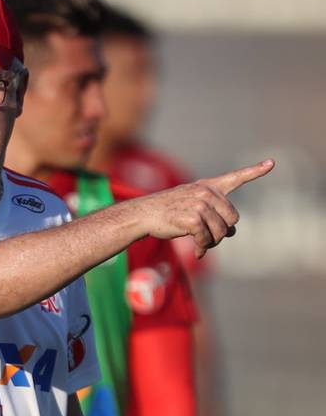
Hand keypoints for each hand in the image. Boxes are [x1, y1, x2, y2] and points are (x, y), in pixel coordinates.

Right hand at [132, 160, 273, 256]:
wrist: (143, 214)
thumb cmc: (167, 211)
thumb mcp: (191, 205)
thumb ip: (214, 214)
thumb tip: (232, 232)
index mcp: (207, 187)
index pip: (235, 178)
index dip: (254, 171)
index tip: (271, 164)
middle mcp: (205, 193)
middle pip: (232, 218)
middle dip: (222, 231)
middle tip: (208, 236)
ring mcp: (199, 205)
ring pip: (221, 232)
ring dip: (212, 242)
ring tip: (200, 243)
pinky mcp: (192, 219)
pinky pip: (206, 239)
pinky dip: (202, 249)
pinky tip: (197, 252)